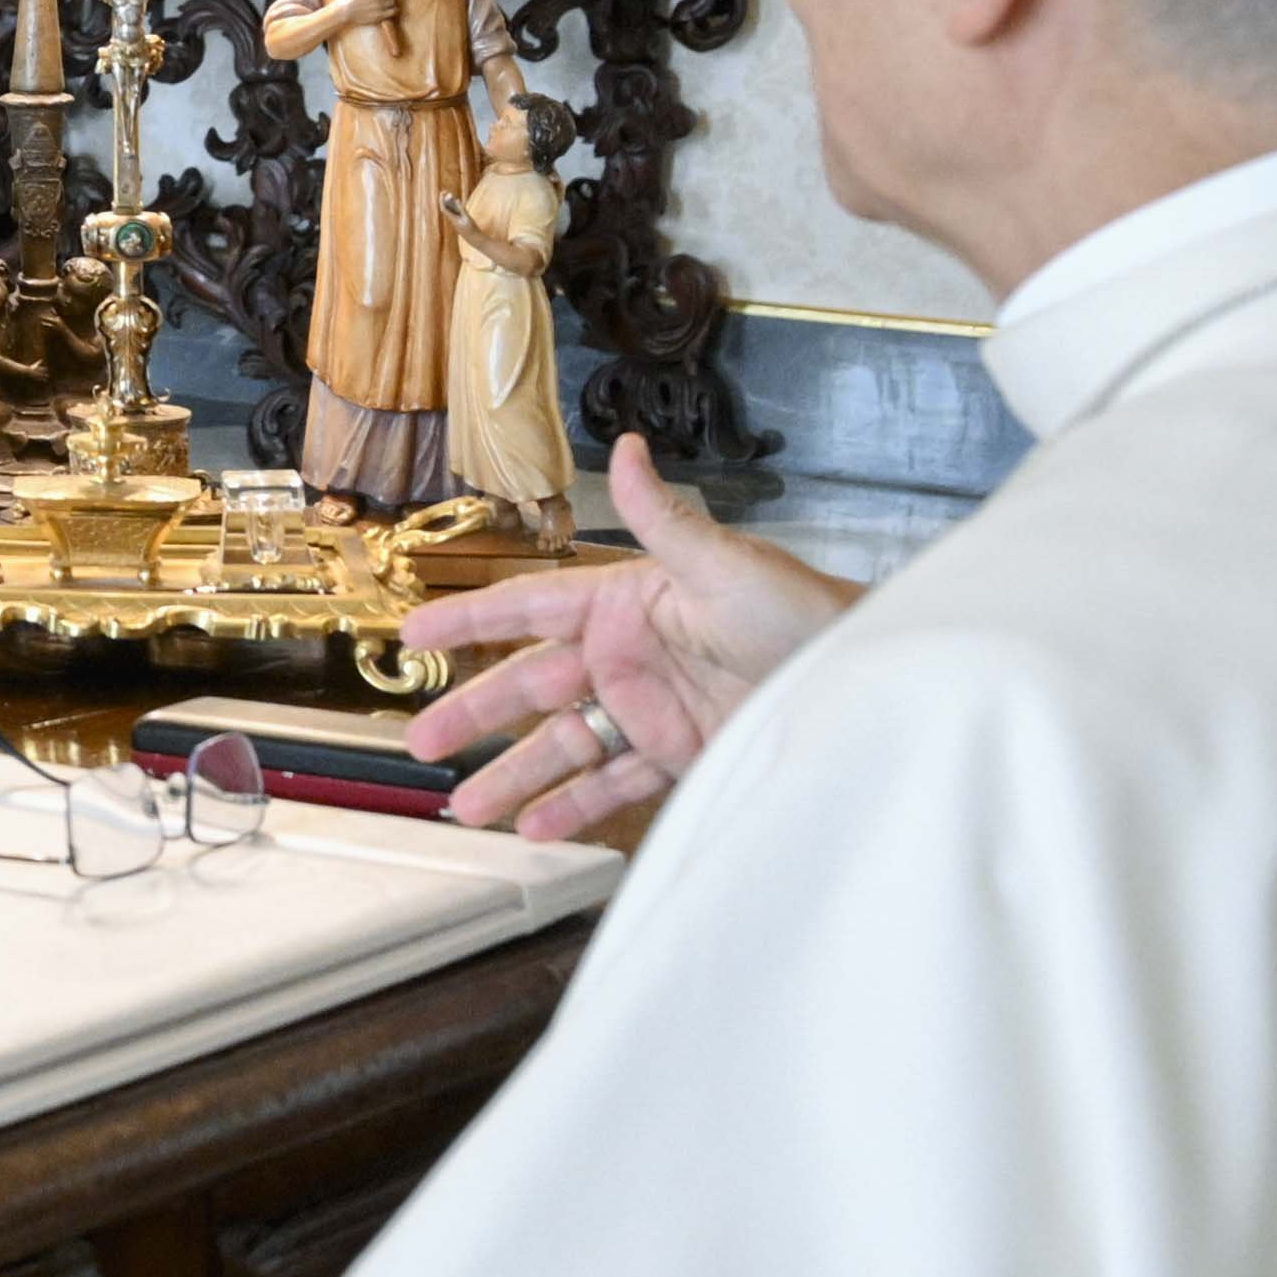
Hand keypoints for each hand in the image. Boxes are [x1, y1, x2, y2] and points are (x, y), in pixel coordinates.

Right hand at [399, 436, 858, 845]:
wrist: (861, 682)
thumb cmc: (801, 611)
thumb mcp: (724, 565)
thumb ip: (663, 518)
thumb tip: (627, 448)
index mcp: (627, 602)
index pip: (530, 608)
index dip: (471, 619)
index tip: (416, 634)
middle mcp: (629, 656)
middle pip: (532, 688)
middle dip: (475, 715)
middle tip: (423, 740)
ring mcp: (651, 710)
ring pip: (565, 746)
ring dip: (516, 775)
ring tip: (470, 809)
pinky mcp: (679, 756)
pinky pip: (614, 784)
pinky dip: (575, 807)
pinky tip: (538, 828)